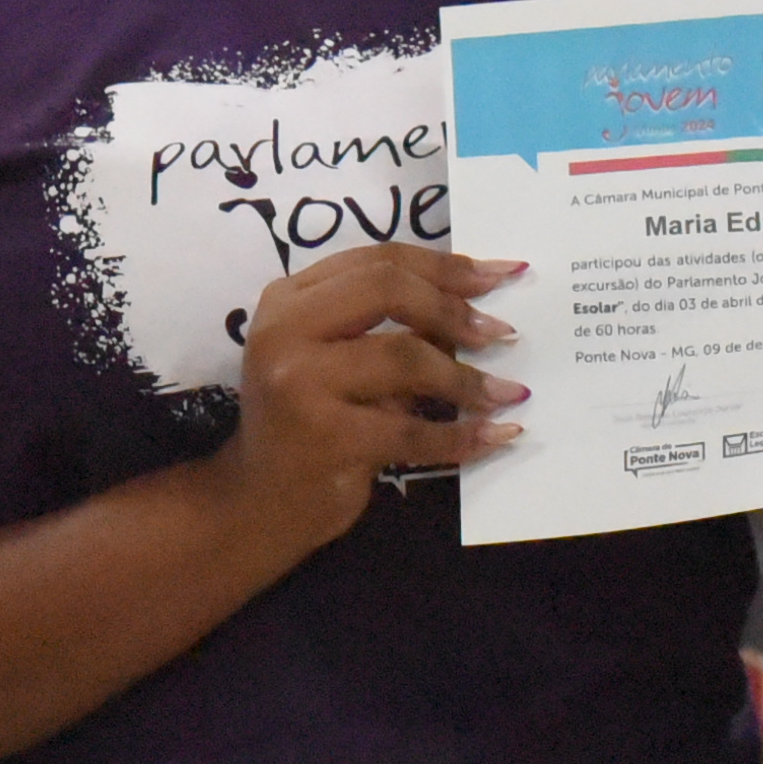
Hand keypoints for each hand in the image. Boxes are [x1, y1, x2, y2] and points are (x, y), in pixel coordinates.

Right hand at [220, 247, 530, 545]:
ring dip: (466, 378)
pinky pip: (411, 431)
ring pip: (404, 357)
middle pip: (388, 289)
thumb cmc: (307, 424)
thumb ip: (388, 329)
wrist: (256, 503)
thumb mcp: (336, 361)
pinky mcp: (324, 437)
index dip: (445, 265)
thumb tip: (475, 311)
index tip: (500, 275)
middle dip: (455, 309)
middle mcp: (285, 331)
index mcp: (289, 299)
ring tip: (506, 393)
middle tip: (501, 333)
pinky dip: (460, 436)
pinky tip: (495, 436)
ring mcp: (299, 383)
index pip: (377, 260)